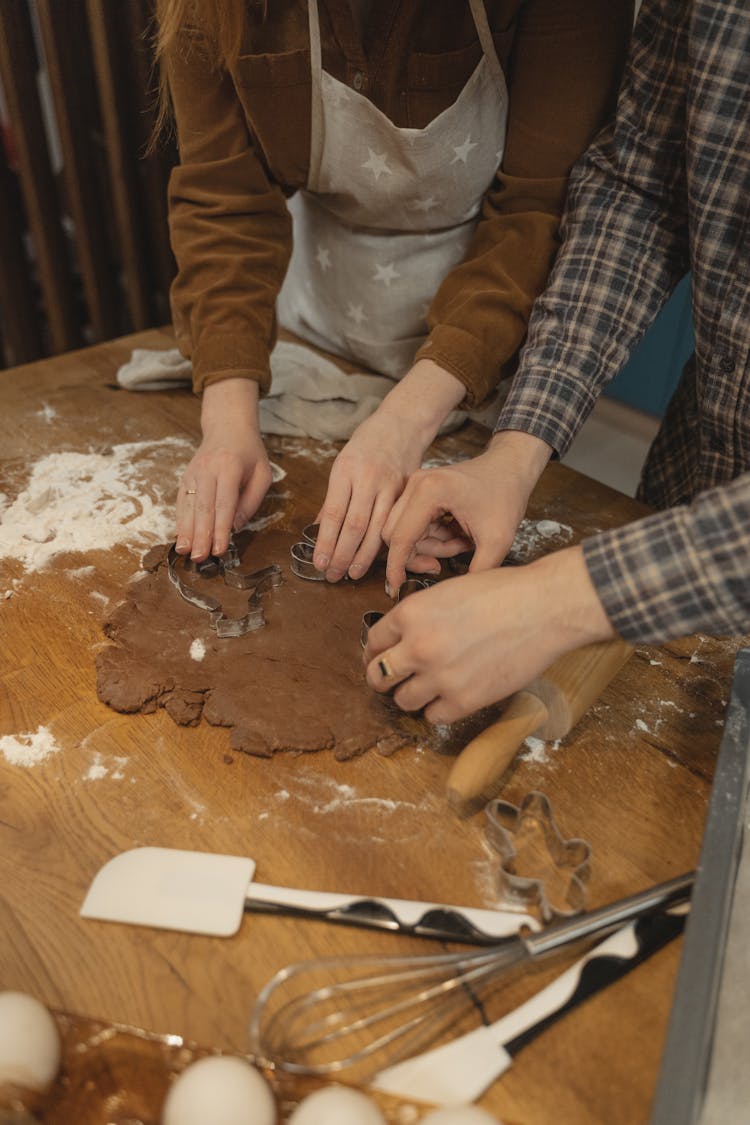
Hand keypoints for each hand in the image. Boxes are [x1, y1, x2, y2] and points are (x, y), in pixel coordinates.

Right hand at [175, 379, 271, 560]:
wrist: (227, 426)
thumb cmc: (249, 453)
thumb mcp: (263, 473)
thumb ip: (252, 500)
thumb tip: (236, 526)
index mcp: (230, 468)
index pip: (224, 504)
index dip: (221, 529)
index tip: (220, 550)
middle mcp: (207, 470)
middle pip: (203, 507)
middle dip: (200, 535)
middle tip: (200, 558)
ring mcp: (193, 473)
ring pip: (188, 506)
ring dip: (186, 531)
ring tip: (185, 552)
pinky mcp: (185, 477)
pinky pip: (181, 501)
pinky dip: (180, 520)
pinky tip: (179, 537)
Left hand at [313, 359, 465, 581]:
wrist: (402, 424)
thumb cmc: (367, 444)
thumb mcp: (343, 464)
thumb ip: (334, 498)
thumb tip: (318, 530)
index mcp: (345, 470)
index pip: (333, 513)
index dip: (325, 542)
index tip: (319, 563)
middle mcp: (368, 478)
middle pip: (354, 526)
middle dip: (342, 555)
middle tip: (333, 576)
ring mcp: (390, 485)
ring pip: (377, 529)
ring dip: (364, 556)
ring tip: (352, 574)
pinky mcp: (407, 492)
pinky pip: (395, 523)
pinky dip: (386, 544)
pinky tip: (380, 559)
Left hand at [364, 545, 615, 723]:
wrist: (543, 608)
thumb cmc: (503, 592)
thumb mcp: (450, 591)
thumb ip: (422, 614)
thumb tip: (404, 637)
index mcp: (411, 613)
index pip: (372, 641)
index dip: (374, 651)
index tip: (380, 657)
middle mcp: (418, 646)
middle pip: (378, 675)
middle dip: (383, 677)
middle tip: (395, 679)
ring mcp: (440, 676)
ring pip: (402, 700)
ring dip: (412, 695)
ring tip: (427, 688)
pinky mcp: (464, 700)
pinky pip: (433, 715)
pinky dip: (438, 709)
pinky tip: (450, 697)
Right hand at [383, 429, 552, 591]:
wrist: (510, 469)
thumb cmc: (505, 496)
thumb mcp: (497, 540)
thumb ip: (477, 571)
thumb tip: (457, 598)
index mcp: (430, 491)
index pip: (399, 537)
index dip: (396, 566)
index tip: (396, 587)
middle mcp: (416, 484)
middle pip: (394, 534)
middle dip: (416, 555)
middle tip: (440, 565)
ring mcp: (415, 485)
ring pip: (402, 531)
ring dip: (427, 547)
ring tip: (459, 544)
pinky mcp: (419, 491)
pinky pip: (412, 524)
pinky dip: (431, 537)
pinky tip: (455, 535)